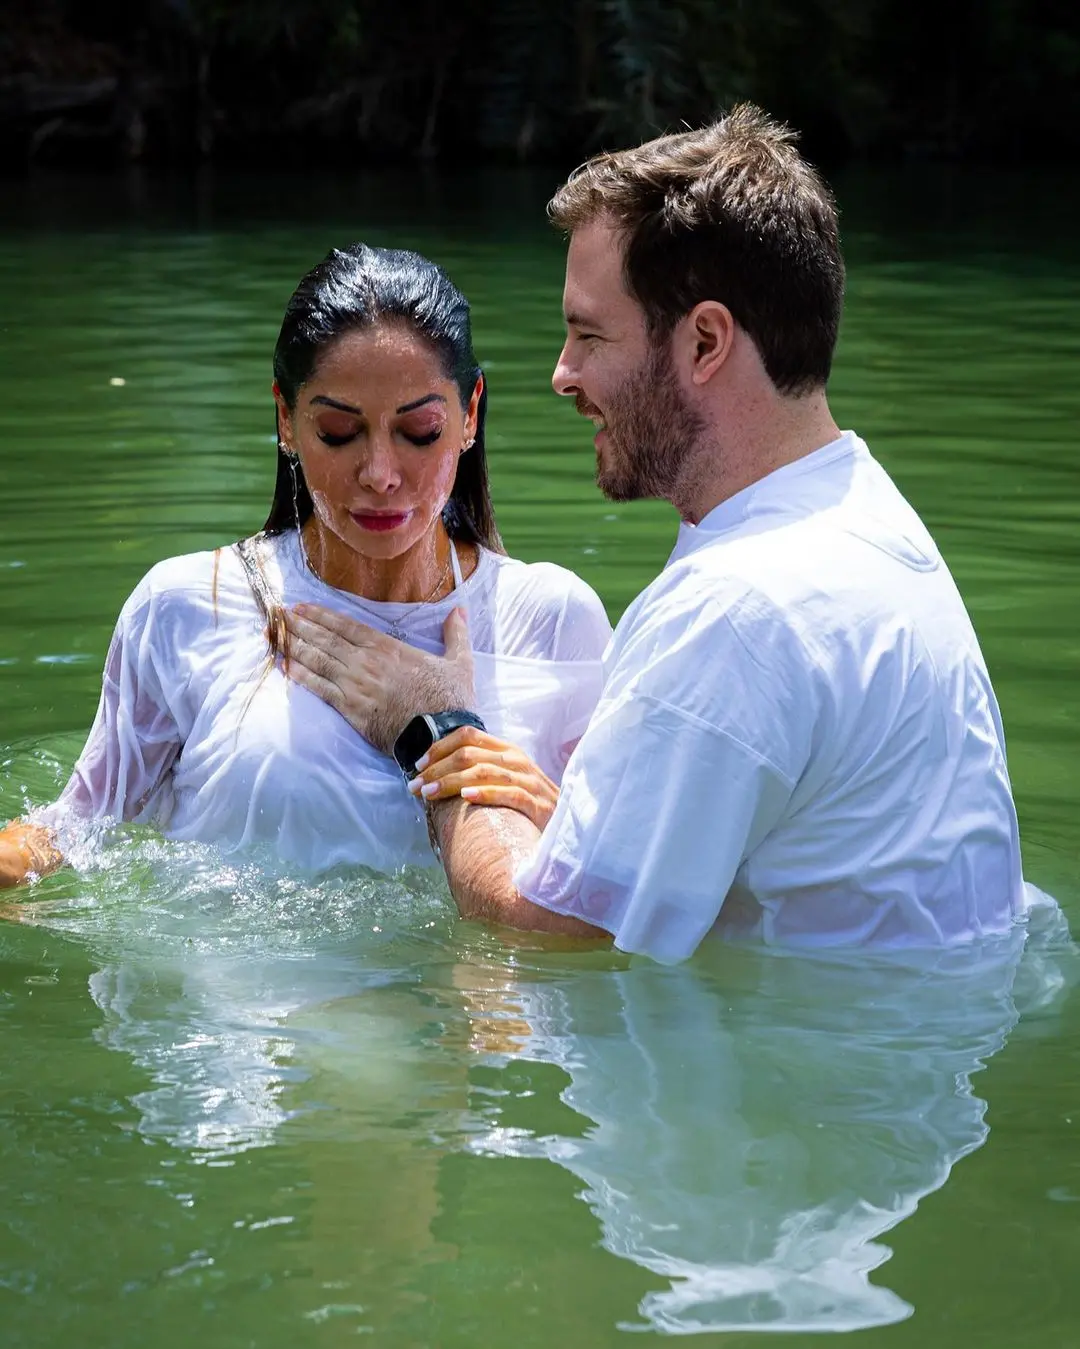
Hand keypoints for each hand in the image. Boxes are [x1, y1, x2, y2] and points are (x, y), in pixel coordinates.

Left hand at [281, 604, 475, 754]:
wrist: (441, 736)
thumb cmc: (450, 700)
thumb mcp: (459, 662)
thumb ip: (455, 634)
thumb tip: (460, 610)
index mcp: (390, 648)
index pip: (347, 626)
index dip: (322, 615)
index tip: (302, 606)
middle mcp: (367, 663)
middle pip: (326, 640)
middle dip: (300, 625)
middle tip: (277, 614)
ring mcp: (356, 686)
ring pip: (318, 661)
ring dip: (294, 646)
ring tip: (274, 634)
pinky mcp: (351, 710)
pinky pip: (320, 690)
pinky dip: (301, 677)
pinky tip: (285, 667)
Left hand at [407, 726, 558, 830]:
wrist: (566, 828)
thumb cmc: (528, 806)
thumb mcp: (505, 780)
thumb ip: (480, 772)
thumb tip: (436, 776)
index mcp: (507, 750)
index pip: (468, 736)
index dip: (439, 747)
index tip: (418, 765)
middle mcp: (517, 761)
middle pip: (469, 755)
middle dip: (436, 769)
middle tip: (414, 786)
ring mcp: (529, 781)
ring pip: (483, 772)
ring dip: (451, 782)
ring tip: (428, 793)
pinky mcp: (537, 805)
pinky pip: (509, 794)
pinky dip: (485, 794)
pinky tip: (466, 798)